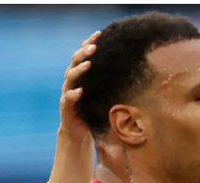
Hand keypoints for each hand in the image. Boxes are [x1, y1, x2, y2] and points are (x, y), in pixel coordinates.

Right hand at [58, 30, 100, 146]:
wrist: (78, 131)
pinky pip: (68, 98)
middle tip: (94, 47)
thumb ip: (110, 81)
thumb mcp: (103, 93)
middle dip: (84, 52)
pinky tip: (80, 91)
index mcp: (81, 75)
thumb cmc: (93, 110)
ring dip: (79, 70)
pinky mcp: (65, 106)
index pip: (83, 55)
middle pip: (75, 61)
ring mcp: (67, 92)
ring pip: (70, 77)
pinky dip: (73, 94)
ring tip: (88, 64)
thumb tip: (134, 68)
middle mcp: (72, 81)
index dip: (89, 43)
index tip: (99, 33)